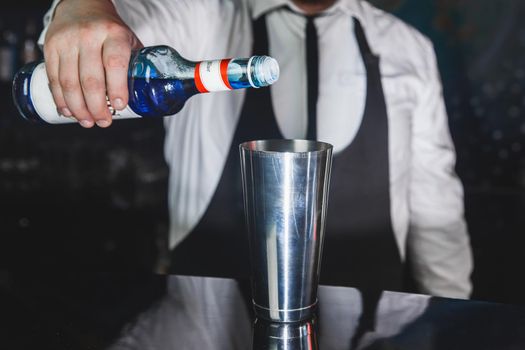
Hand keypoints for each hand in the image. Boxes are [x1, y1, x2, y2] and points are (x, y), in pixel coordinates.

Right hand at [44, 0, 142, 127]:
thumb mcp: (129, 40)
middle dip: (97, 107)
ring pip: (69, 82)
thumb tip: (148, 98)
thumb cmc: (111, 30)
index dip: (117, 88)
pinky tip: (68, 112)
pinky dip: (60, 99)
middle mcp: (89, 36)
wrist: (82, 6)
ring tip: (87, 121)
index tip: (120, 107)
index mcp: (113, 34)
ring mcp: (67, 41)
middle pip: (91, 79)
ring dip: (78, 108)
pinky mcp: (50, 47)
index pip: (115, 63)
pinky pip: (54, 78)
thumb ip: (136, 65)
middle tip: (104, 122)